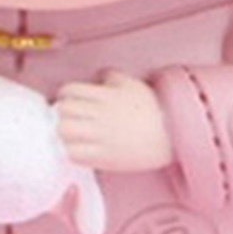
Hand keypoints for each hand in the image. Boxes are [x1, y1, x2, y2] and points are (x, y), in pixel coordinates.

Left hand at [56, 72, 172, 172]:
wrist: (170, 134)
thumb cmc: (152, 108)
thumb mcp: (133, 85)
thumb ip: (113, 77)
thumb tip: (101, 76)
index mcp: (104, 96)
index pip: (70, 91)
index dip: (65, 94)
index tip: (69, 100)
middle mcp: (99, 115)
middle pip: (64, 110)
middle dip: (63, 113)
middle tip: (69, 117)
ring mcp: (100, 137)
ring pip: (65, 132)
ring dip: (64, 132)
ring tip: (72, 134)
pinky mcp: (104, 157)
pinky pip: (75, 154)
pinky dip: (72, 151)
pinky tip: (80, 149)